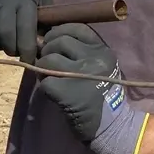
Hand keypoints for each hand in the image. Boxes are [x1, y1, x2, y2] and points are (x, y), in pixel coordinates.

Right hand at [0, 0, 51, 64]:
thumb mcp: (43, 1)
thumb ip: (46, 23)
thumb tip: (45, 47)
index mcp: (26, 1)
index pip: (25, 32)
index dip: (27, 51)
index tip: (28, 60)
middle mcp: (5, 1)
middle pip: (6, 35)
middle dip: (11, 50)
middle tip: (14, 50)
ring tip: (2, 43)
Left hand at [34, 24, 148, 153]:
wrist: (111, 126)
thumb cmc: (101, 94)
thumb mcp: (99, 66)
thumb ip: (78, 51)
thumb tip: (42, 37)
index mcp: (103, 50)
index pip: (76, 27)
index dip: (59, 31)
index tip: (54, 41)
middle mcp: (94, 59)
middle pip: (58, 41)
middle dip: (48, 50)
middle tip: (48, 63)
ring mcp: (80, 75)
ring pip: (48, 59)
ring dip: (42, 68)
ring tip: (49, 77)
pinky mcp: (67, 92)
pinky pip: (45, 80)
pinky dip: (44, 86)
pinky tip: (53, 92)